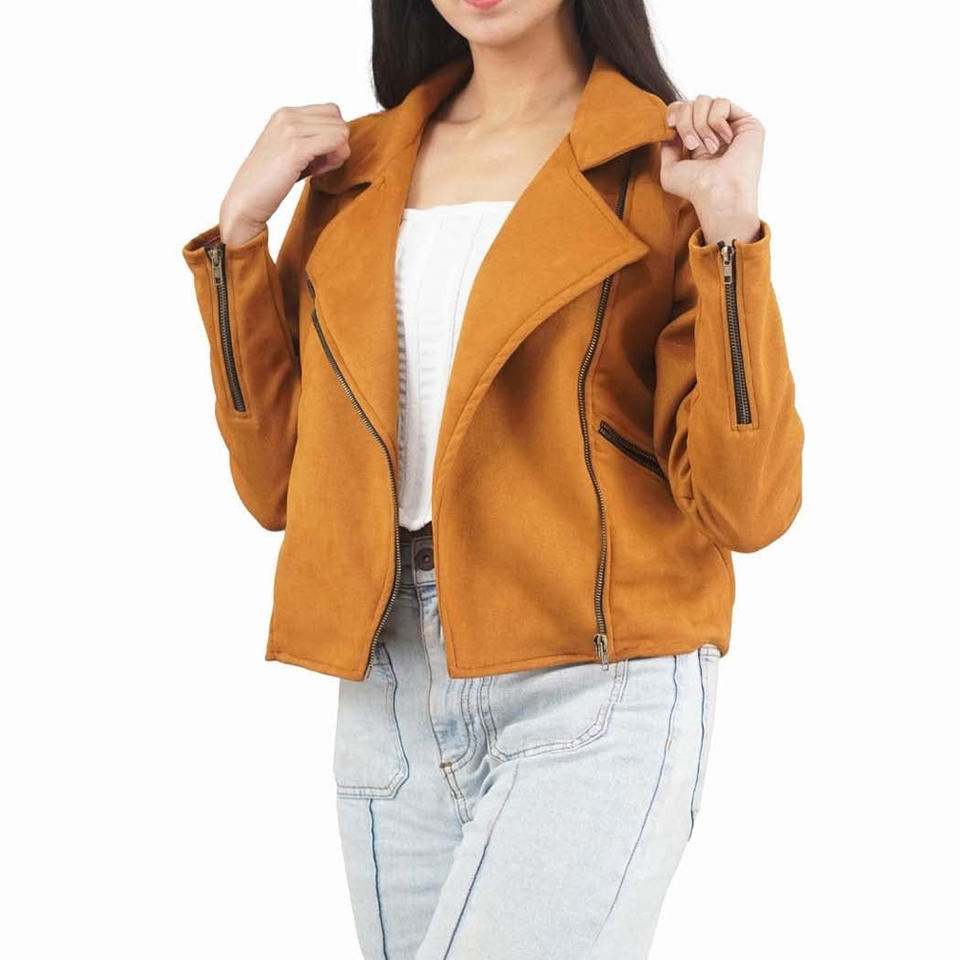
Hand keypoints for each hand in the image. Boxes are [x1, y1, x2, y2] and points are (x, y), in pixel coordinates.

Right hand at [219, 104, 350, 245]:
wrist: (245, 201)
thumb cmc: (270, 182)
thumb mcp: (292, 152)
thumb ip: (313, 139)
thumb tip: (343, 138)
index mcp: (285, 113)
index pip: (331, 111)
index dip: (332, 135)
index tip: (318, 156)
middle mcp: (287, 115)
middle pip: (339, 121)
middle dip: (337, 146)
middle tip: (319, 166)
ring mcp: (291, 129)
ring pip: (341, 132)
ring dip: (336, 156)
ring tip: (315, 170)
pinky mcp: (296, 148)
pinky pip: (337, 143)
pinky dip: (333, 162)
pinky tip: (316, 173)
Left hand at [661, 95, 763, 244]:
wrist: (717, 193)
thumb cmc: (695, 188)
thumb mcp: (670, 170)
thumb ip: (666, 146)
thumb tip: (670, 126)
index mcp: (698, 140)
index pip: (682, 109)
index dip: (674, 112)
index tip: (671, 126)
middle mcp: (713, 131)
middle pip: (690, 102)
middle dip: (686, 122)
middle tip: (693, 145)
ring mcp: (730, 126)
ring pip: (704, 100)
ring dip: (700, 125)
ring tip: (709, 148)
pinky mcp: (747, 122)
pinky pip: (722, 103)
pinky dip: (716, 121)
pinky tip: (724, 140)